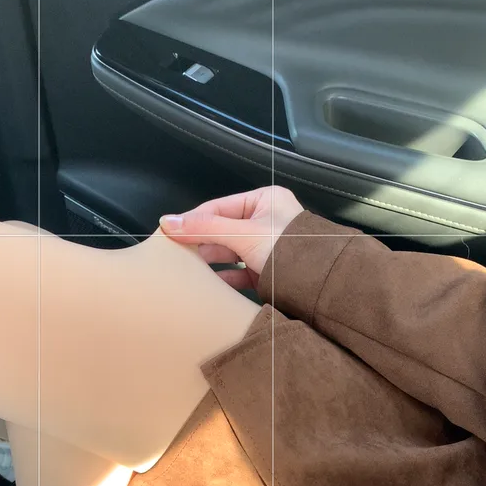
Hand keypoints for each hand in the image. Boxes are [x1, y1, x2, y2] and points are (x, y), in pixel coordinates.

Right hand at [159, 186, 302, 290]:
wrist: (317, 284)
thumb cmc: (287, 249)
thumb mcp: (243, 234)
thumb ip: (205, 228)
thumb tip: (168, 221)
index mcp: (264, 201)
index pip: (218, 207)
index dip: (193, 219)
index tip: (168, 231)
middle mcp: (265, 221)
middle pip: (222, 230)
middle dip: (200, 242)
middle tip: (174, 252)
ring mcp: (266, 248)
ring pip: (229, 252)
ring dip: (210, 260)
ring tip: (186, 268)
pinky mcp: (266, 271)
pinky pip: (239, 272)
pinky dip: (223, 277)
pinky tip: (208, 283)